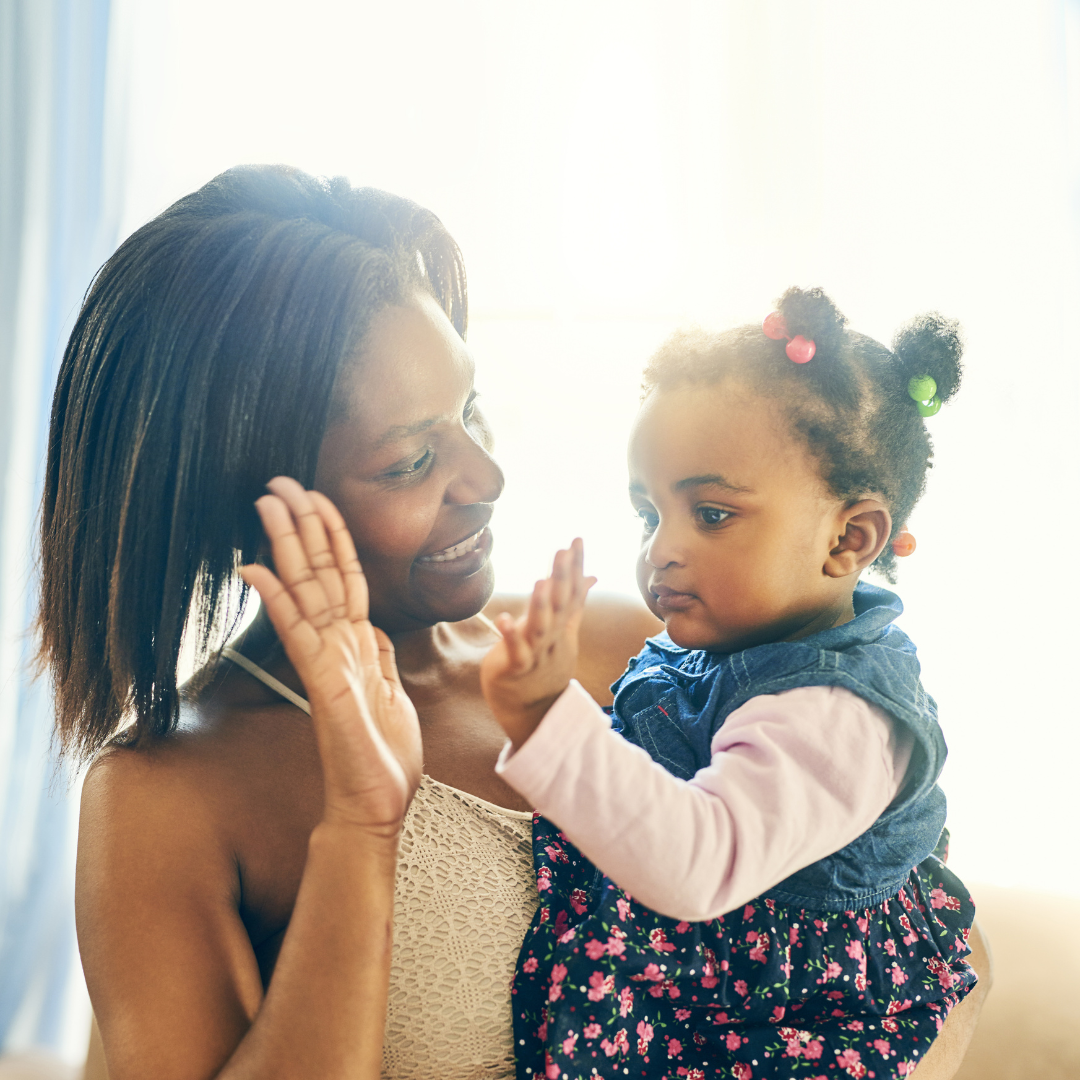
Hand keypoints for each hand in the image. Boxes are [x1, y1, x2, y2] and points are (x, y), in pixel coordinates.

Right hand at [240, 477, 421, 836]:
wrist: (377, 805)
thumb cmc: (384, 756)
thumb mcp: (394, 694)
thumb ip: (381, 658)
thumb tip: (377, 631)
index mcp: (359, 643)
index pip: (344, 577)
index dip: (333, 536)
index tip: (319, 498)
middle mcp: (338, 645)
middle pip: (317, 571)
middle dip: (302, 524)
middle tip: (279, 482)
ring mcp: (327, 660)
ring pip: (304, 590)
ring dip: (285, 545)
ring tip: (266, 502)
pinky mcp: (322, 682)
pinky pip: (299, 631)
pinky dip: (278, 599)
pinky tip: (256, 568)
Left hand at [480, 538, 595, 748]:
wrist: (532, 710)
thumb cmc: (543, 665)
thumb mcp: (563, 632)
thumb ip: (576, 603)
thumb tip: (592, 576)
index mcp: (562, 628)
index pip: (572, 593)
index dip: (575, 568)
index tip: (576, 539)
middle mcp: (553, 639)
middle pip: (559, 607)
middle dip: (561, 579)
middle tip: (562, 552)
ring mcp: (537, 655)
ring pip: (541, 630)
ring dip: (541, 607)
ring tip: (541, 582)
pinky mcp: (516, 670)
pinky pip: (516, 654)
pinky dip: (511, 637)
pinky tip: (503, 619)